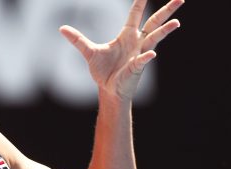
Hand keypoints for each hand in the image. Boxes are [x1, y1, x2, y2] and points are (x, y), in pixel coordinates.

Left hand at [59, 0, 183, 100]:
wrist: (107, 90)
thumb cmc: (103, 70)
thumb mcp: (89, 52)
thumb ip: (78, 39)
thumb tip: (61, 28)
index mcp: (127, 36)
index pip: (135, 15)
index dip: (140, 3)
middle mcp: (137, 42)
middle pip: (154, 22)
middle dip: (166, 11)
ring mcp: (139, 54)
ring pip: (154, 39)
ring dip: (164, 31)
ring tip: (176, 23)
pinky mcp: (137, 67)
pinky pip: (143, 61)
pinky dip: (146, 57)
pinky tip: (150, 55)